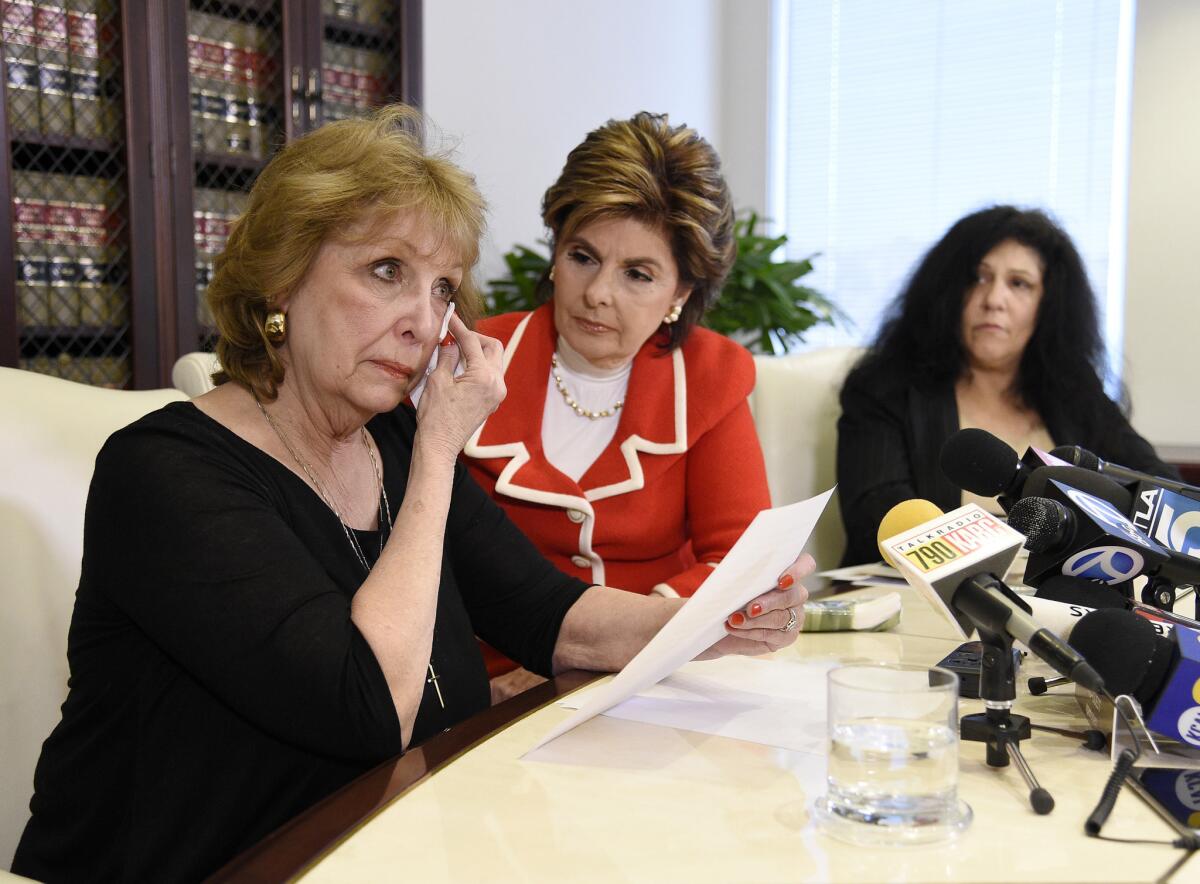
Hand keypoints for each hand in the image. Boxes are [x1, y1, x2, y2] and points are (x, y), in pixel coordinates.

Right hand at [415, 313, 505, 457]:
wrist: (440, 444)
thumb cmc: (435, 415)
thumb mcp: (437, 380)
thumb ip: (447, 356)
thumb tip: (452, 342)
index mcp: (484, 376)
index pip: (472, 341)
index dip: (459, 326)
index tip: (449, 316)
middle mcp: (497, 383)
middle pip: (493, 347)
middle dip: (475, 337)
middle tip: (455, 336)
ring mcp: (498, 393)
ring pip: (494, 360)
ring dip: (478, 351)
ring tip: (456, 351)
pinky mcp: (493, 400)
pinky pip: (491, 374)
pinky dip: (479, 365)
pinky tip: (461, 366)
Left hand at [697, 553, 814, 658]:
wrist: (724, 622)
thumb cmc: (732, 593)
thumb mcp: (734, 578)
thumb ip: (739, 571)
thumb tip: (731, 569)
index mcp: (787, 572)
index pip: (806, 565)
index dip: (799, 571)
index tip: (781, 581)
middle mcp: (795, 594)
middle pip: (793, 596)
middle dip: (770, 602)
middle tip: (751, 608)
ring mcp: (794, 616)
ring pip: (781, 618)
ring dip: (756, 620)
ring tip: (735, 620)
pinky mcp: (787, 636)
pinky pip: (772, 635)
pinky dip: (751, 632)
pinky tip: (735, 628)